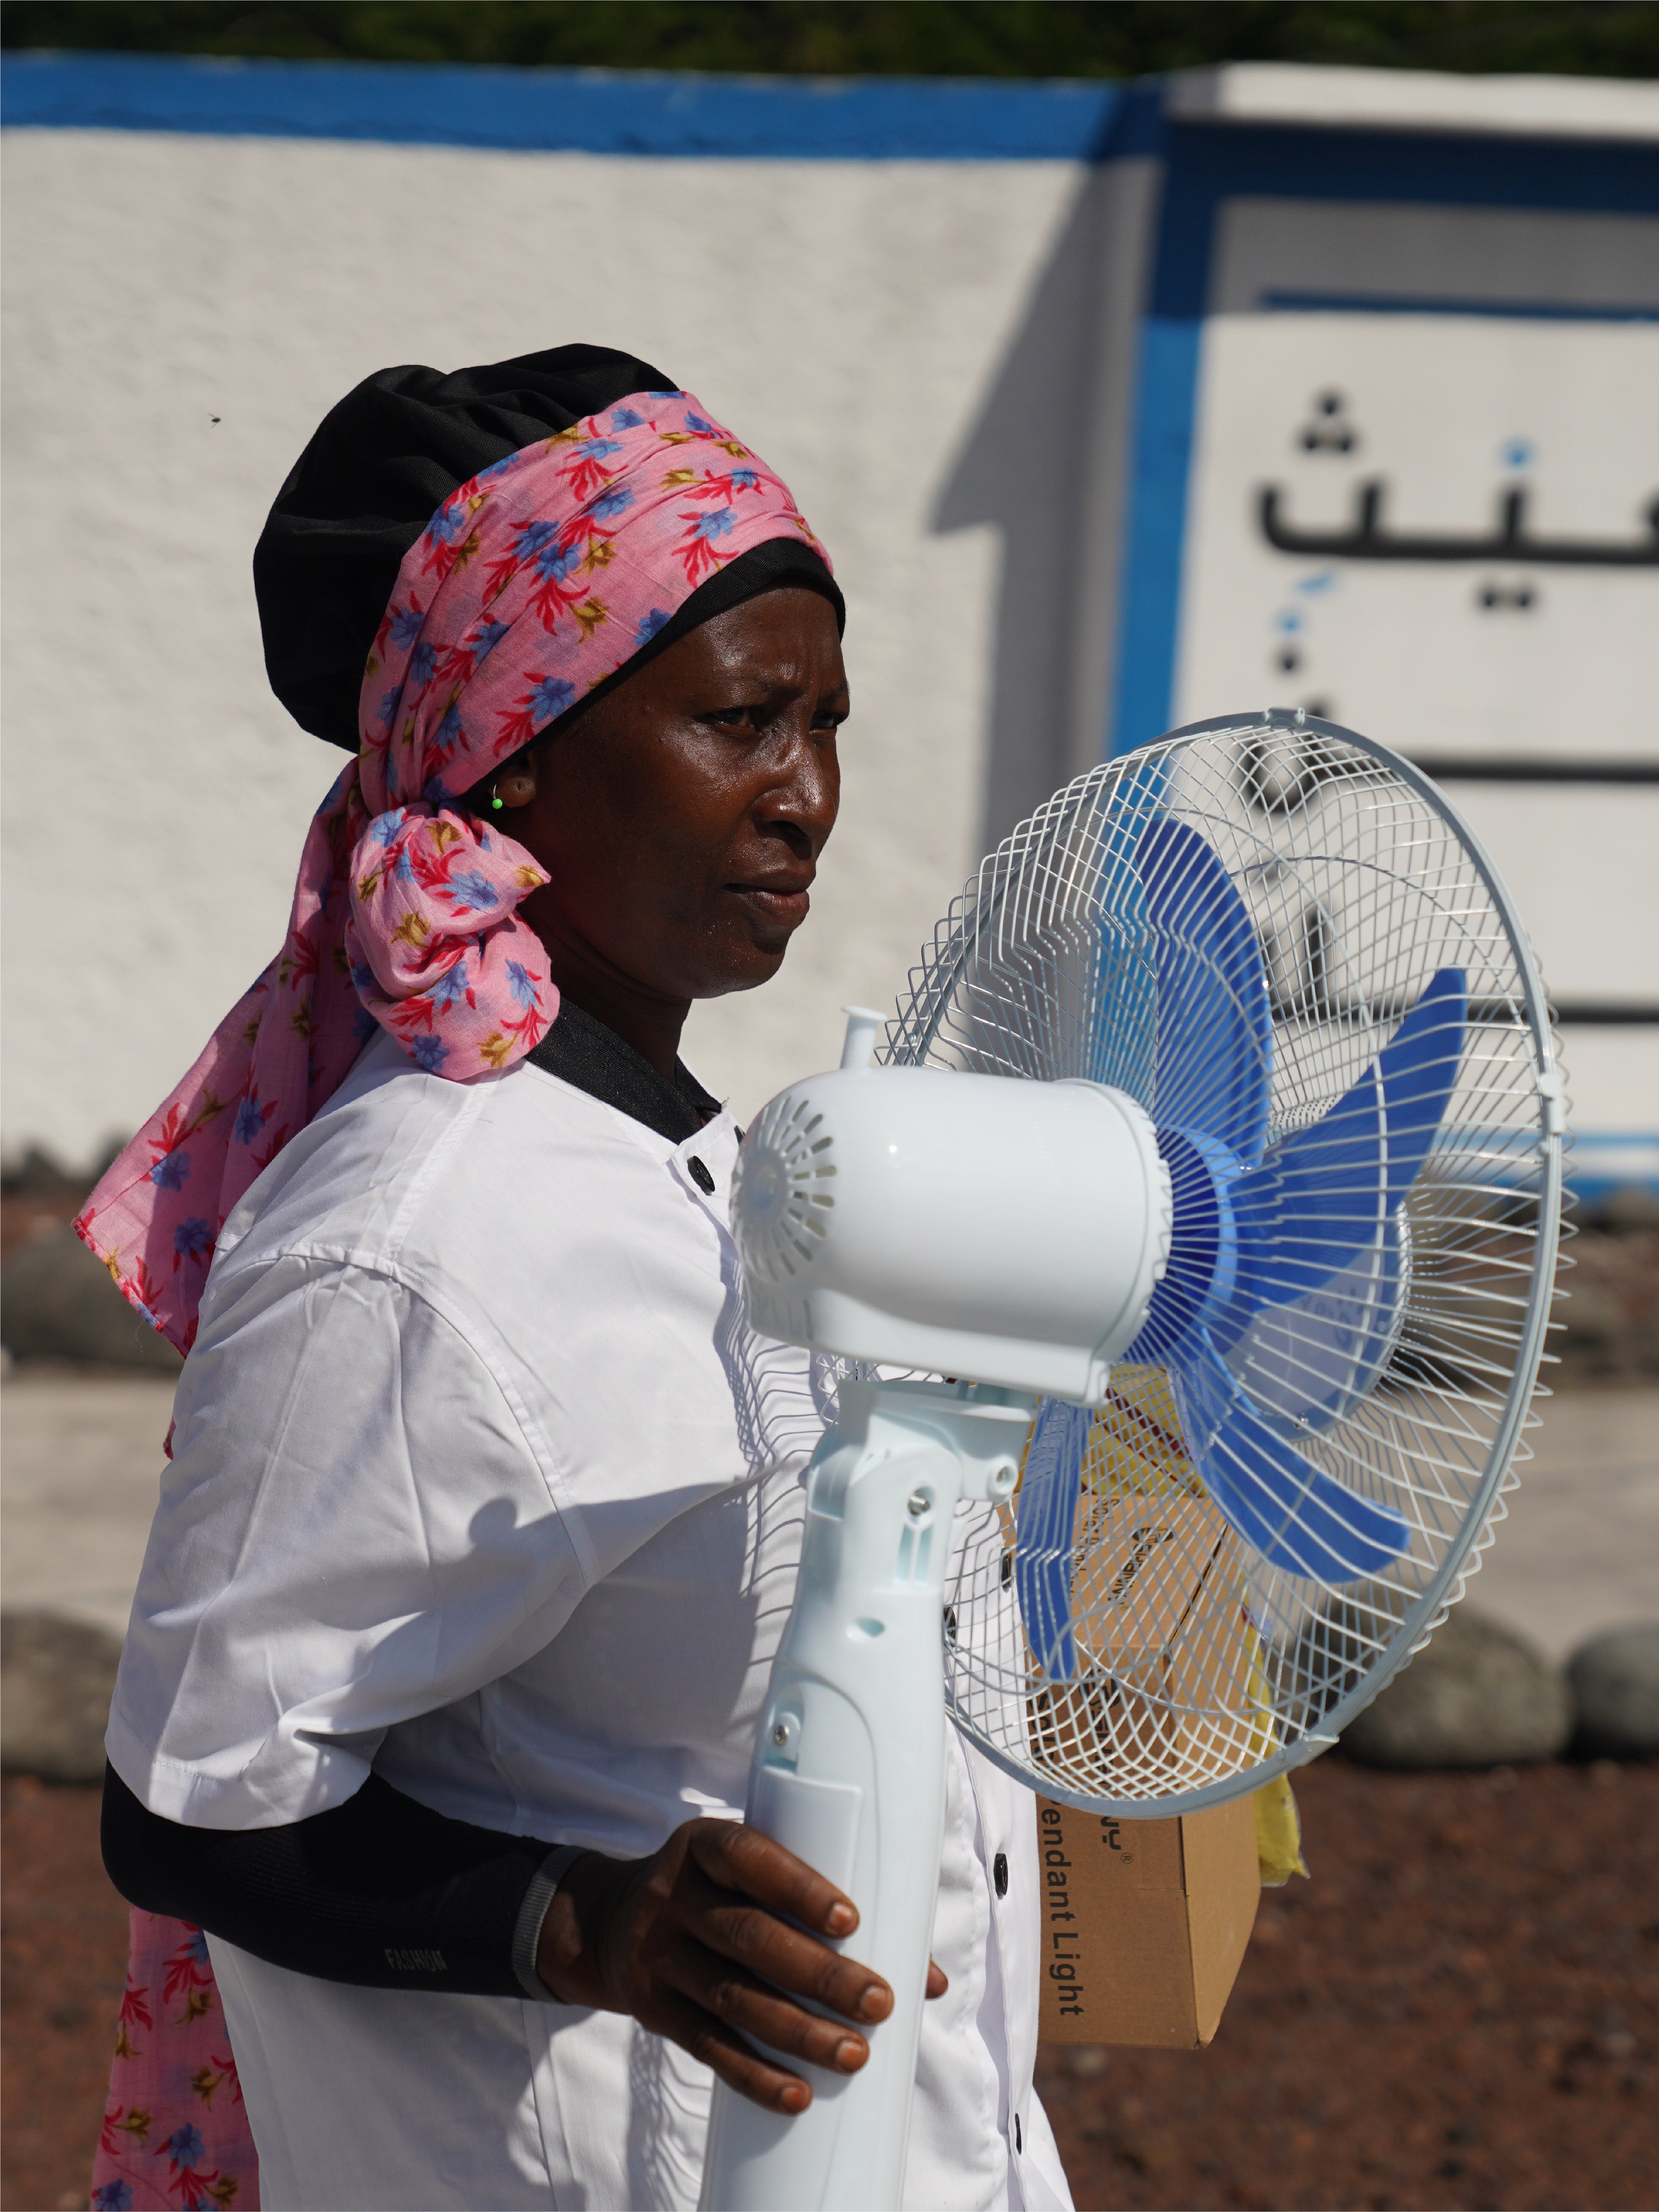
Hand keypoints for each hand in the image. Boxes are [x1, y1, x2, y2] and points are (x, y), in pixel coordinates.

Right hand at [535, 1817, 947, 2113]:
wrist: (612, 1924)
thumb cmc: (718, 1894)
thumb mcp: (749, 1876)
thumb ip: (827, 1909)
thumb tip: (930, 1977)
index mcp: (704, 1847)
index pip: (748, 1857)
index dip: (798, 1886)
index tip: (851, 1920)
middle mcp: (676, 1896)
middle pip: (749, 1937)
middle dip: (819, 1974)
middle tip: (878, 2003)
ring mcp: (659, 1954)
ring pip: (732, 1998)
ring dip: (798, 2032)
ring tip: (854, 2054)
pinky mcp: (654, 2008)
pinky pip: (706, 2046)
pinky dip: (753, 2074)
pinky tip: (797, 2094)